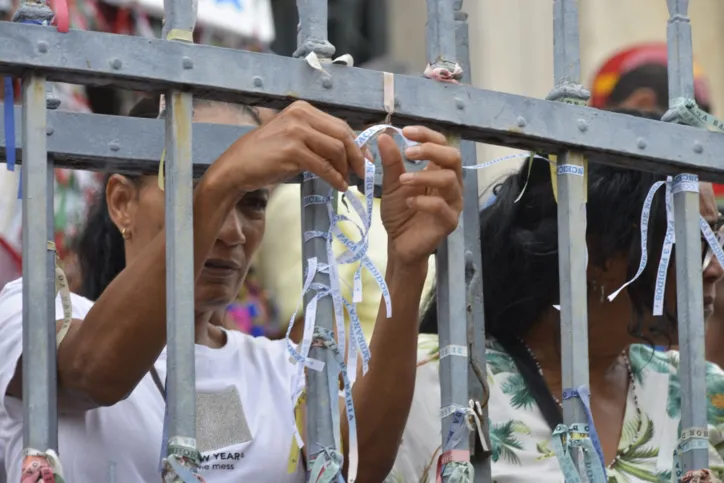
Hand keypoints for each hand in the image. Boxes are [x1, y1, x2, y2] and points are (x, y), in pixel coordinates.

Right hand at [212, 101, 365, 194]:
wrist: (236, 167)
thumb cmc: (265, 156)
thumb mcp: (293, 138)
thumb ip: (316, 139)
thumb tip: (346, 151)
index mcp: (303, 109)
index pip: (339, 125)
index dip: (357, 143)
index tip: (365, 159)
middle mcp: (301, 115)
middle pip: (342, 134)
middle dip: (357, 155)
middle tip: (363, 172)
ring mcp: (296, 132)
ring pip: (336, 149)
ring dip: (346, 168)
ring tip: (347, 181)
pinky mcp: (292, 151)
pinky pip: (323, 165)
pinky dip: (335, 177)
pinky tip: (338, 186)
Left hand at [379, 126, 462, 265]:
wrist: (400, 244)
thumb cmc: (400, 212)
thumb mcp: (392, 184)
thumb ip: (391, 162)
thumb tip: (384, 136)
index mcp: (439, 171)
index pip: (442, 144)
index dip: (426, 135)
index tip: (405, 131)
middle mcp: (451, 184)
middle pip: (454, 157)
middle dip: (431, 150)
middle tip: (408, 152)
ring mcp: (453, 203)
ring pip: (449, 180)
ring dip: (424, 176)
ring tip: (403, 180)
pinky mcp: (449, 221)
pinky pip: (442, 206)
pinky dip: (423, 201)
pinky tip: (408, 202)